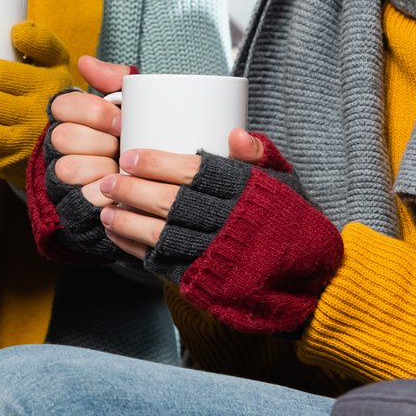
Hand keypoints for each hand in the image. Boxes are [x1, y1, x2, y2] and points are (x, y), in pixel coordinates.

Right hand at [46, 55, 134, 205]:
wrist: (150, 183)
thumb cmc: (136, 136)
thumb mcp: (131, 104)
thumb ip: (114, 79)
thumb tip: (84, 61)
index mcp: (71, 117)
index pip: (62, 106)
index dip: (93, 113)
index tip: (122, 121)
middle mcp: (59, 145)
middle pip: (63, 137)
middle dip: (100, 142)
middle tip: (123, 146)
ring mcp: (61, 176)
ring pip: (67, 168)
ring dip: (101, 169)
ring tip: (122, 169)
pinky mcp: (71, 204)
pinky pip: (81, 197)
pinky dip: (105, 194)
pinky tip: (119, 189)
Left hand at [103, 131, 343, 336]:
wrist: (310, 281)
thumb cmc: (291, 220)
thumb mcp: (286, 182)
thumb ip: (261, 155)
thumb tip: (235, 132)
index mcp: (248, 194)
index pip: (195, 173)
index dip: (158, 163)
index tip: (132, 155)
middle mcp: (230, 225)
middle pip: (171, 203)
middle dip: (133, 190)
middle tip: (108, 179)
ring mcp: (216, 257)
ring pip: (161, 235)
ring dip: (127, 221)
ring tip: (105, 207)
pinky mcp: (206, 283)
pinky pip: (163, 265)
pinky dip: (136, 250)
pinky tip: (118, 235)